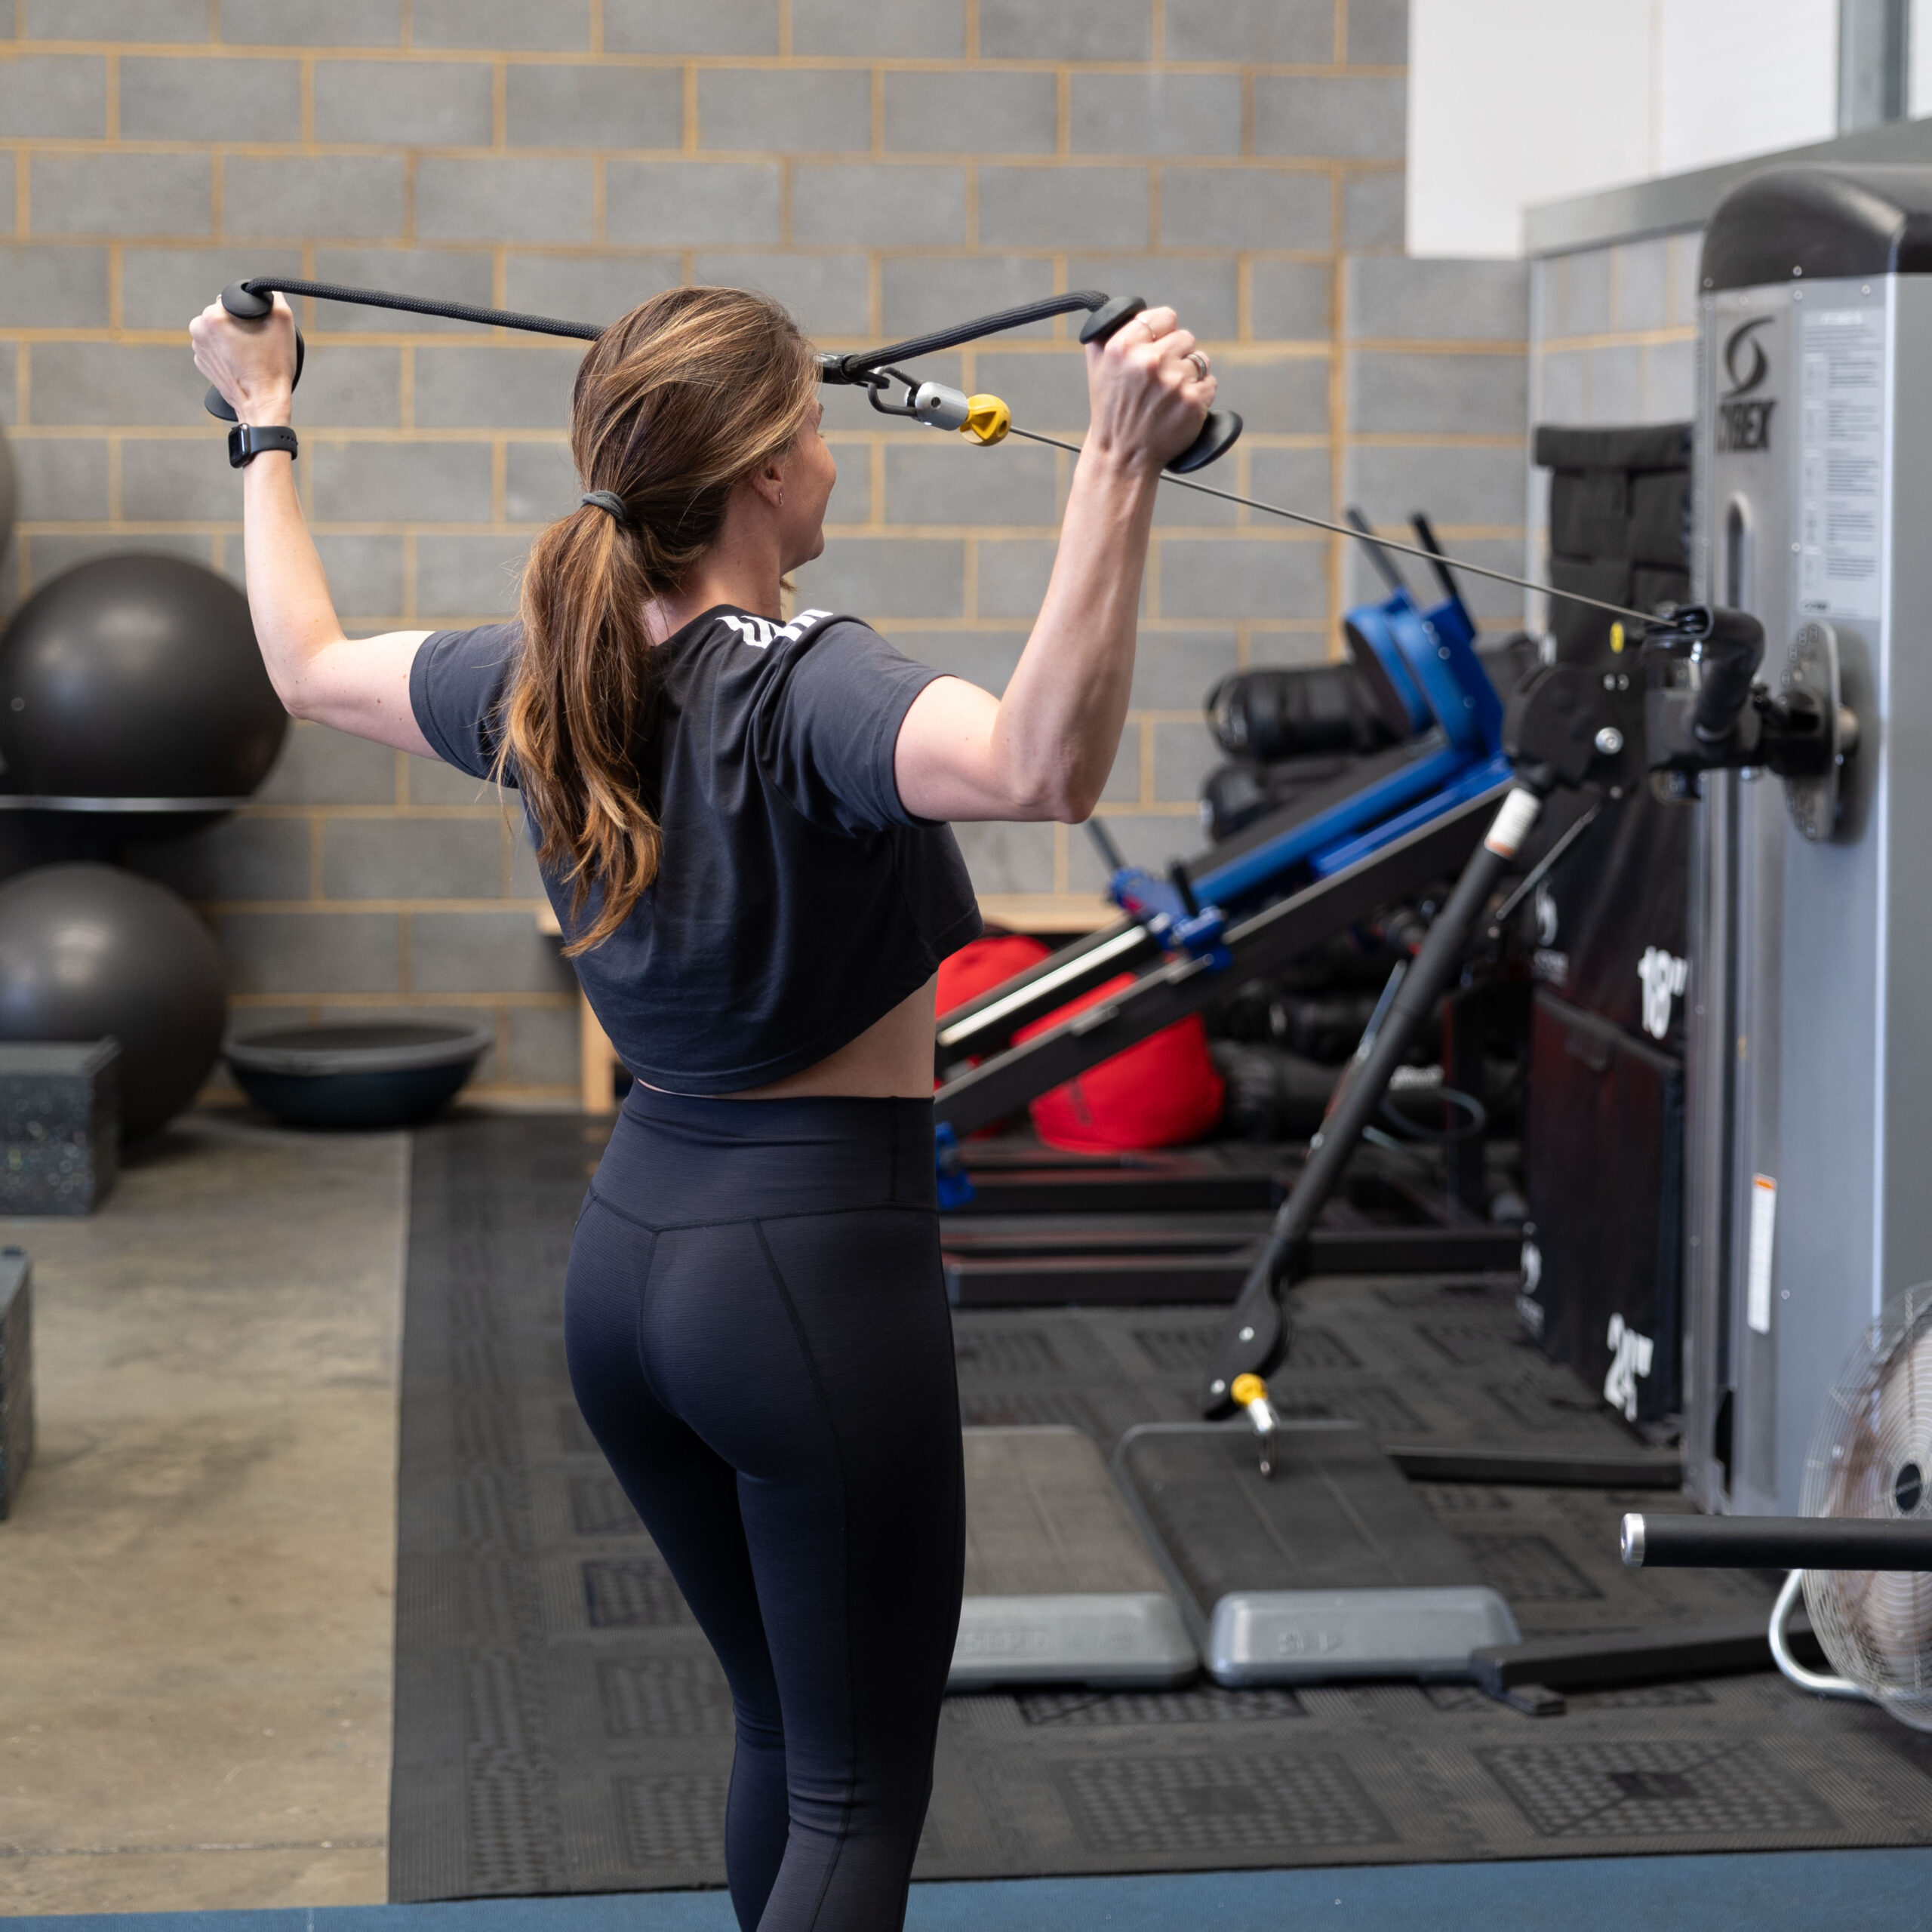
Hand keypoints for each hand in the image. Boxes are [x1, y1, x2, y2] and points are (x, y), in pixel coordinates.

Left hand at [190, 291, 297, 425]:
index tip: (260, 326)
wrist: (263, 404)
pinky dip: (228, 352)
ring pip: (219, 331)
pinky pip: (216, 348)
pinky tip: (243, 364)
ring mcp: (197, 348)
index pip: (232, 299)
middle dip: (240, 324)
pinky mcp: (202, 363)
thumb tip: (268, 292)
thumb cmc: (272, 367)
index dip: (250, 311)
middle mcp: (198, 329)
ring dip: (234, 337)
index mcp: (213, 316)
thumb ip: (274, 297)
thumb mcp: (283, 322)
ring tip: (251, 355)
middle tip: (258, 341)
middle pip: (224, 314)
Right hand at [1082, 305, 1213, 472]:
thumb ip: (1112, 331)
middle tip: (1160, 380)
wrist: (1122, 456)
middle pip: (1185, 337)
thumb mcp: (1098, 366)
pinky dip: (1200, 394)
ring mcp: (1173, 381)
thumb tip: (1132, 309)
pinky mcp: (1193, 401)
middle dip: (1177, 356)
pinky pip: (1210, 383)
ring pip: (1200, 360)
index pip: (1165, 316)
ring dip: (1189, 375)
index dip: (1164, 331)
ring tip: (1168, 396)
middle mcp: (1148, 360)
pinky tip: (1179, 408)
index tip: (1159, 345)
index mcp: (1123, 346)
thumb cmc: (1111, 410)